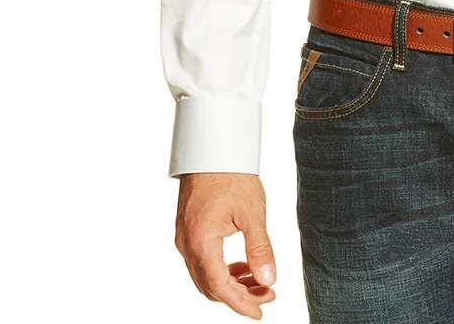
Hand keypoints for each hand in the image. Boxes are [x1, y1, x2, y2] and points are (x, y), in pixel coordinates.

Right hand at [174, 172, 276, 318]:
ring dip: (231, 283)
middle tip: (267, 295)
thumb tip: (269, 280)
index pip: (220, 287)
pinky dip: (222, 269)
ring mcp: (184, 237)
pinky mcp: (187, 229)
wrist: (213, 146)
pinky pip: (202, 261)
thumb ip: (260, 249)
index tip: (260, 311)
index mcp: (201, 242)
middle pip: (210, 286)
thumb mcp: (252, 212)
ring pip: (205, 275)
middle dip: (239, 295)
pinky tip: (243, 266)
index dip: (241, 304)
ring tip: (261, 282)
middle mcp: (186, 244)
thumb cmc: (232, 174)